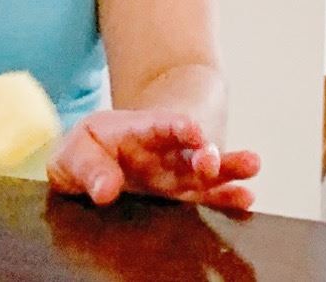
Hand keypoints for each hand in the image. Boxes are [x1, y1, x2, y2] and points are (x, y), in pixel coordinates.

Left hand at [47, 109, 260, 208]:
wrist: (90, 163)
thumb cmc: (83, 152)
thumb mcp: (74, 151)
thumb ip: (88, 168)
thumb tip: (107, 190)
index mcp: (138, 131)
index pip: (160, 125)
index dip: (176, 126)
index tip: (191, 130)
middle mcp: (165, 151)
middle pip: (191, 148)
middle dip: (206, 152)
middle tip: (211, 161)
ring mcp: (176, 173)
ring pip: (208, 171)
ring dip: (228, 170)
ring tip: (251, 167)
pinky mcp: (181, 196)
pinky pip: (207, 196)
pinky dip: (226, 198)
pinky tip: (245, 200)